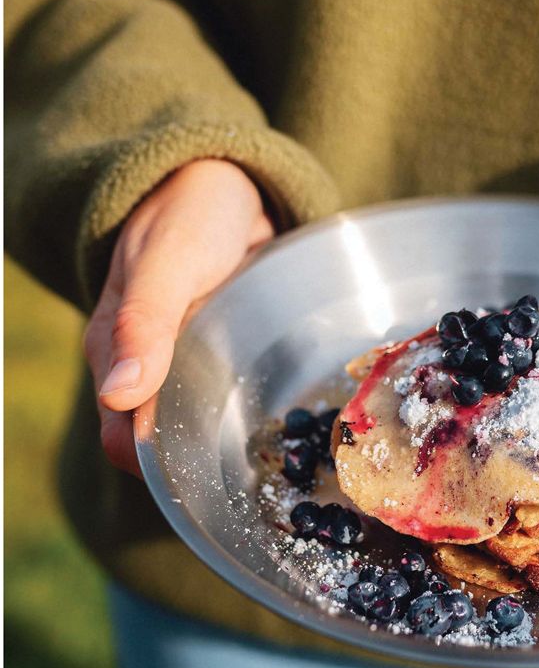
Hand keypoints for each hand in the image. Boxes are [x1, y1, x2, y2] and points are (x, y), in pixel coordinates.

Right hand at [84, 159, 274, 475]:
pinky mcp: (218, 357)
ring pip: (201, 428)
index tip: (215, 486)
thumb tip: (119, 395)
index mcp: (115, 355)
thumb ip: (142, 322)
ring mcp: (183, 366)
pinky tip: (294, 431)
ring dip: (234, 449)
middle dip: (207, 471)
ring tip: (289, 469)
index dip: (162, 473)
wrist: (224, 181)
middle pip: (167, 447)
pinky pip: (230, 400)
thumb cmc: (188, 213)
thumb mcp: (167, 260)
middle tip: (268, 486)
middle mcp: (146, 370)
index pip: (127, 444)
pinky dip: (253, 416)